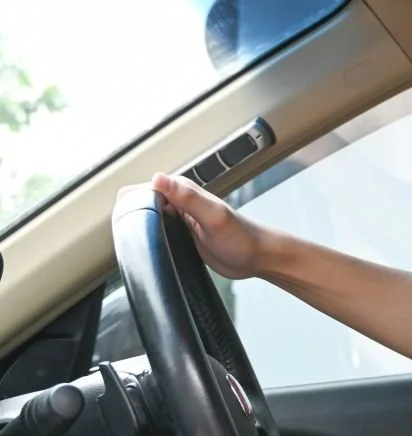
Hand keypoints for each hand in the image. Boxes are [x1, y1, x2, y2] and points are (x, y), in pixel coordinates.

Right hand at [116, 173, 272, 279]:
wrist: (258, 258)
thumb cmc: (243, 237)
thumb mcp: (214, 216)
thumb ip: (188, 197)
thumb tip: (158, 177)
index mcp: (182, 190)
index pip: (142, 189)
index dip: (131, 204)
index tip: (130, 223)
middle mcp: (178, 201)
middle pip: (139, 203)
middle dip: (131, 216)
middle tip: (132, 236)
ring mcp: (178, 218)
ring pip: (146, 218)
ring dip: (139, 227)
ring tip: (137, 243)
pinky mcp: (180, 235)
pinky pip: (156, 232)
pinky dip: (149, 238)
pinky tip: (149, 248)